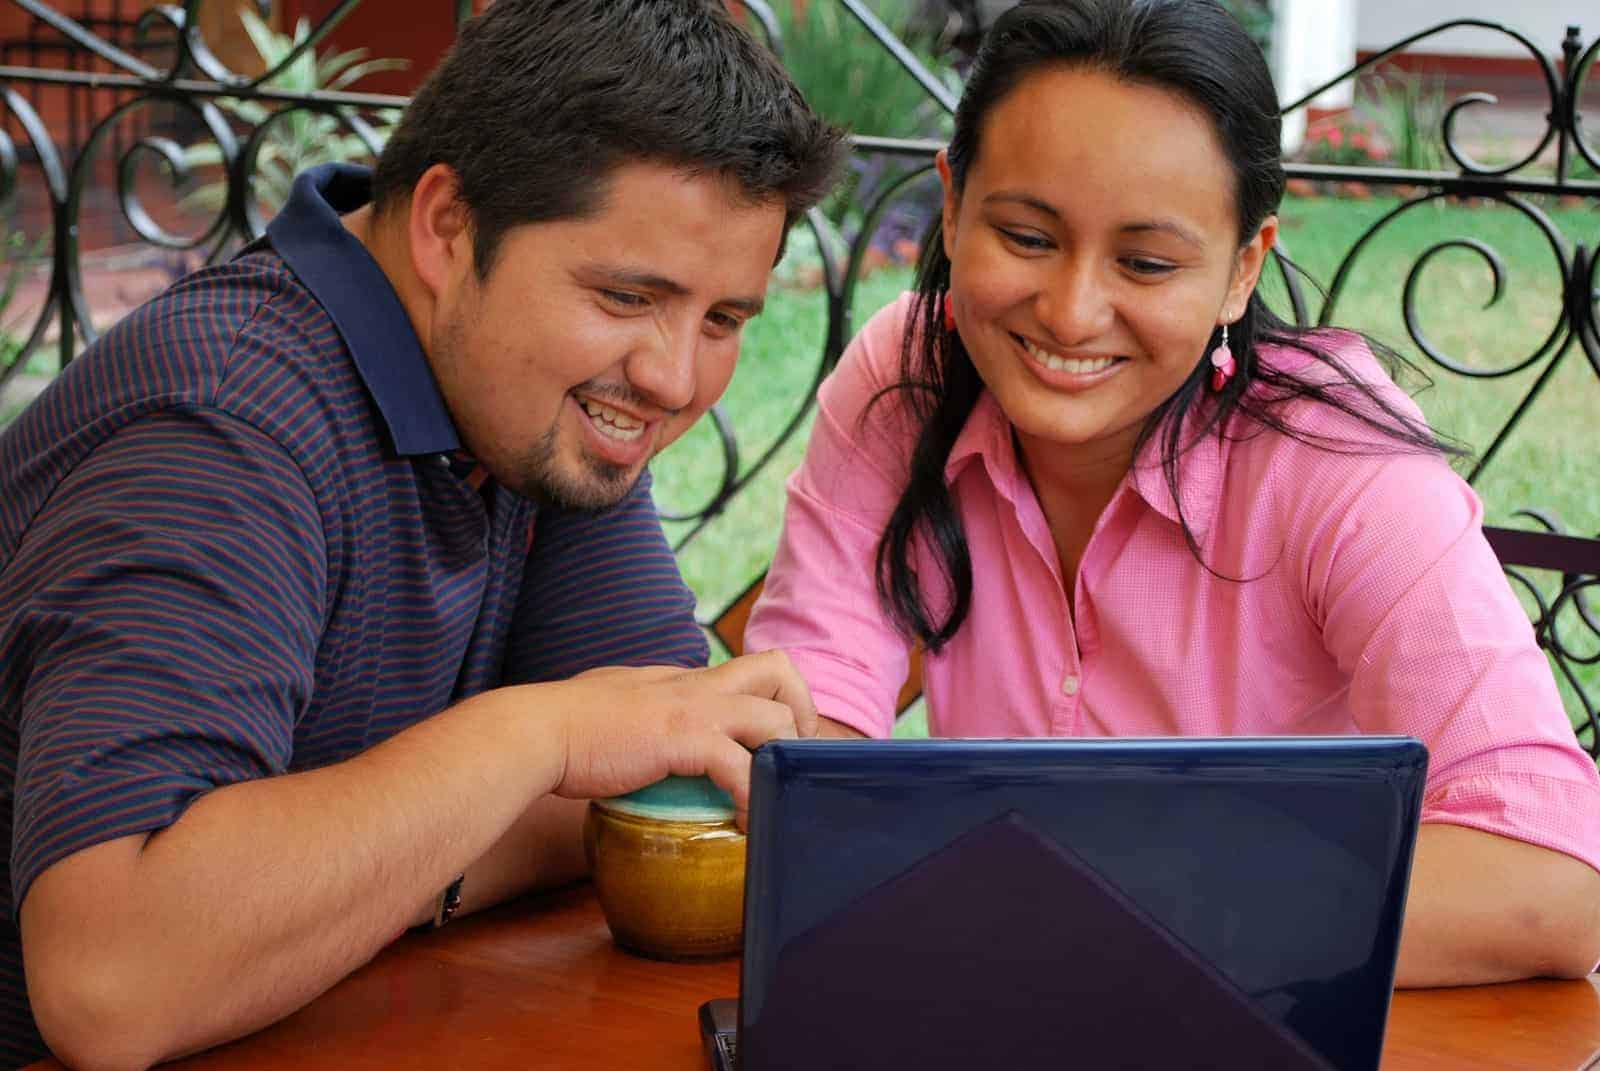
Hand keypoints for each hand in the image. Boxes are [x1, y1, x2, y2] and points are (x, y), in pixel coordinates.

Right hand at [544, 651, 817, 822]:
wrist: (533, 732)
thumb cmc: (563, 730)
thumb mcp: (615, 708)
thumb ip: (639, 717)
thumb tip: (642, 746)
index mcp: (681, 678)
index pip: (748, 670)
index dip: (774, 701)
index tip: (774, 742)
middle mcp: (695, 684)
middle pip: (778, 668)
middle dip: (800, 711)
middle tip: (791, 758)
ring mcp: (692, 708)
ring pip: (773, 715)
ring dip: (783, 758)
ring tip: (774, 796)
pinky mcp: (682, 739)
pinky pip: (740, 765)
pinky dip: (752, 797)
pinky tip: (746, 823)